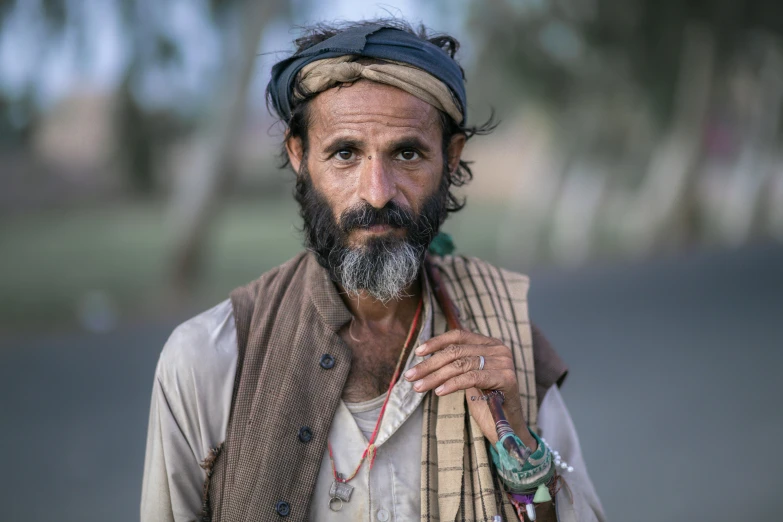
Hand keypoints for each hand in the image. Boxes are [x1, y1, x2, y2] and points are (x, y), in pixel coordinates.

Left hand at [403, 329, 536, 449]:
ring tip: (418, 386)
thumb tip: (424, 358)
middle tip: (410, 376)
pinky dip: (453, 384)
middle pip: (457, 352)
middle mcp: (499, 349)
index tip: (418, 352)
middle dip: (430, 364)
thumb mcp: (467, 378)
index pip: (459, 335)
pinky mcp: (507, 379)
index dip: (436, 342)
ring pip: (461, 365)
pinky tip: (439, 391)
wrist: (508, 428)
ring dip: (435, 376)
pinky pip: (473, 377)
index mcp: (489, 344)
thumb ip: (455, 364)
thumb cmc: (486, 403)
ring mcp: (505, 363)